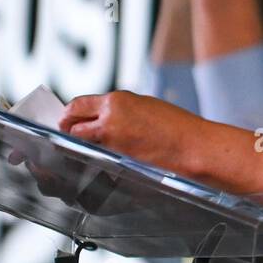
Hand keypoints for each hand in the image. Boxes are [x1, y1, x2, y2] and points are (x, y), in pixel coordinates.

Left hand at [59, 91, 201, 174]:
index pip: (78, 104)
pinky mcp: (116, 161)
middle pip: (72, 123)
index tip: (69, 118)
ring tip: (88, 148)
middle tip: (69, 134)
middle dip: (68, 129)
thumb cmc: (177, 127)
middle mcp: (109, 119)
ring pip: (80, 143)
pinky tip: (106, 161)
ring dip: (80, 145)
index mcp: (117, 101)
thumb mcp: (145, 106)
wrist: (194, 147)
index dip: (70, 112)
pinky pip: (95, 159)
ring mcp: (111, 142)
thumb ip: (120, 110)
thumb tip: (102, 117)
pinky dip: (95, 160)